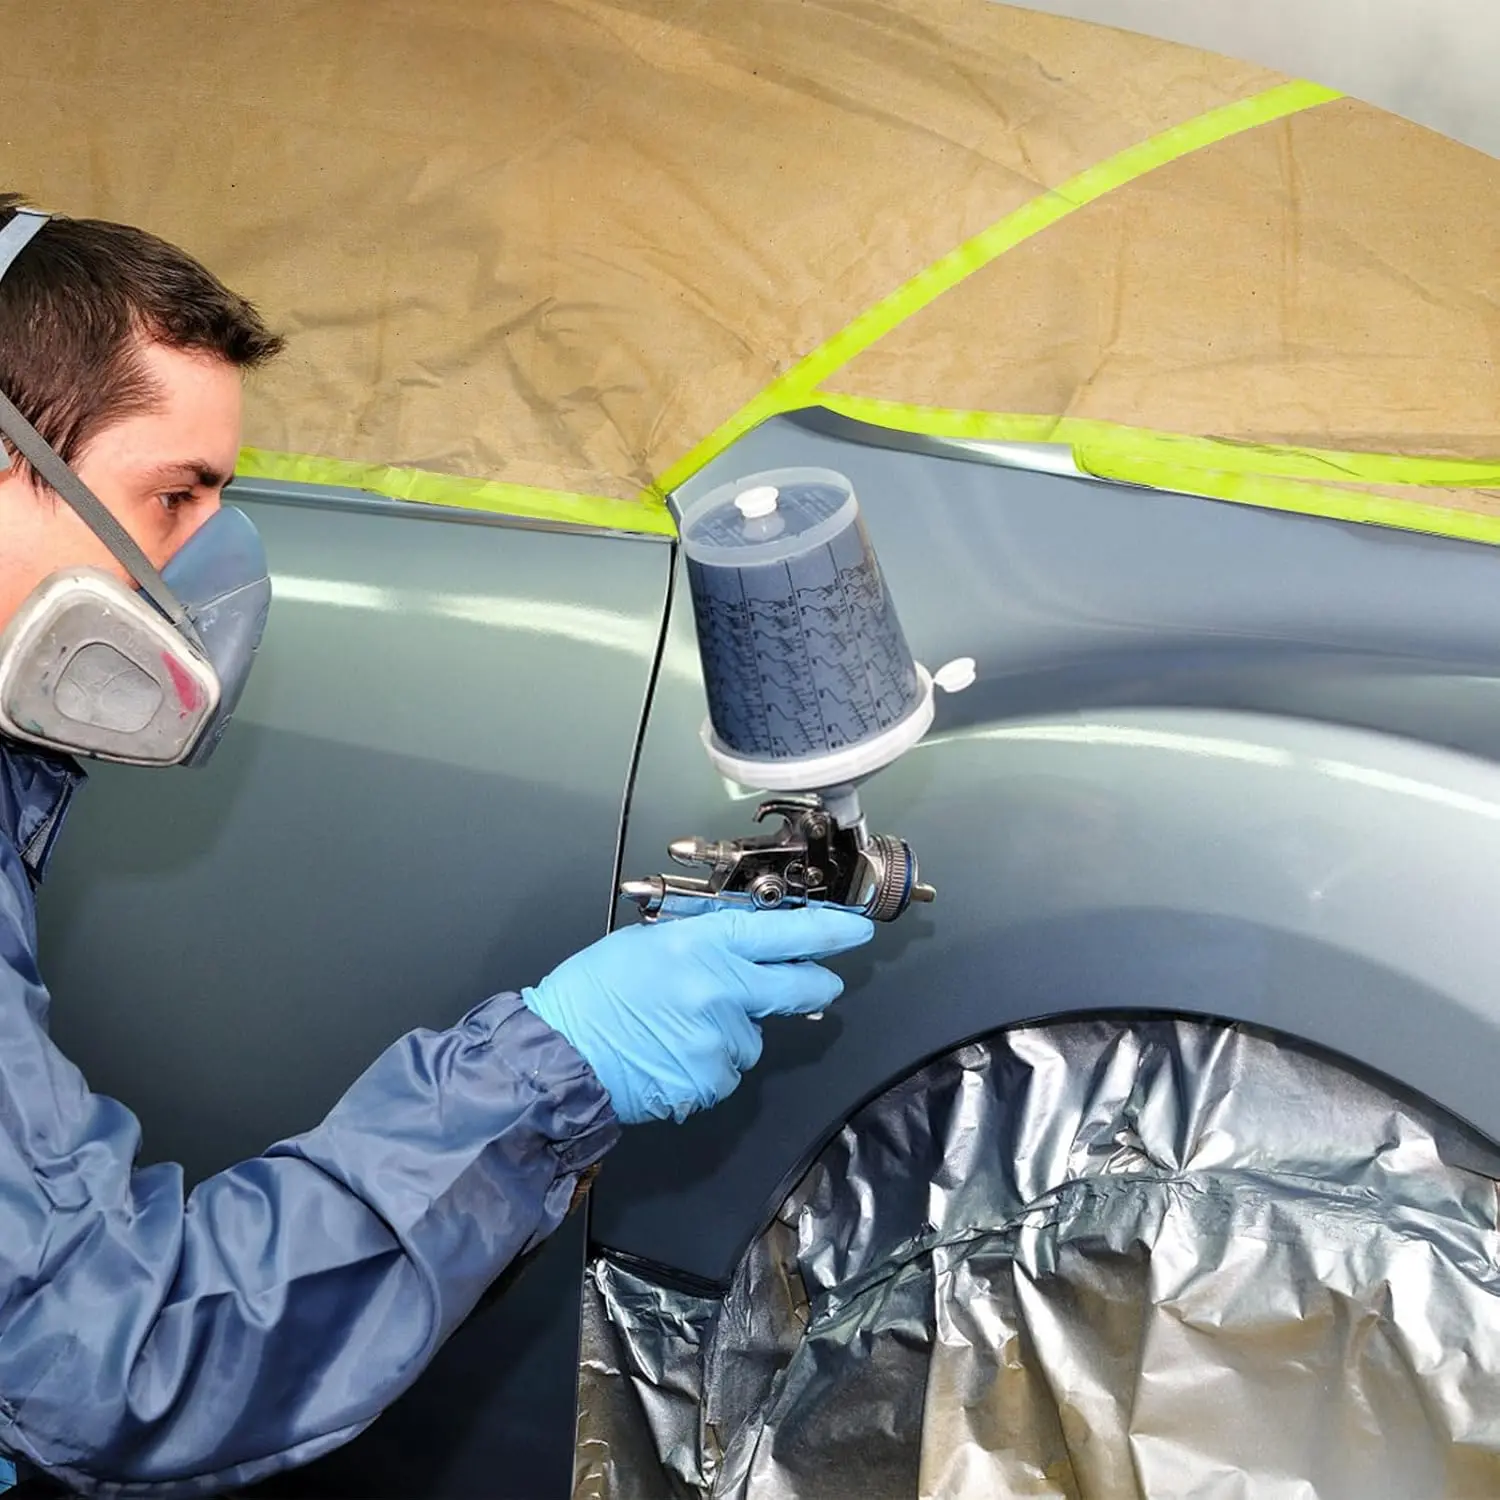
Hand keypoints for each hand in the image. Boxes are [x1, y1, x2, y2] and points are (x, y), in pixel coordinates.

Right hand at [521, 906, 873, 1123]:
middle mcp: (721, 989)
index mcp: (703, 945)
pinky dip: (709, 1065)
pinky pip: (728, 1071)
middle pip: (798, 987)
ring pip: (754, 1036)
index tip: (856, 929)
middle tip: (816, 982)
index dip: (829, 930)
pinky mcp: (711, 1080)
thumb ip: (704, 944)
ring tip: (679, 1029)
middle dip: (813, 983)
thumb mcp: (648, 942)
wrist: (561, 1055)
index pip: (784, 932)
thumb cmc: (592, 994)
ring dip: (732, 1033)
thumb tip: (748, 949)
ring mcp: (719, 1039)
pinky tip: (672, 1056)